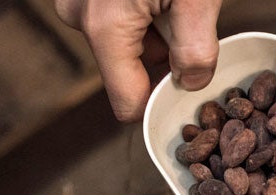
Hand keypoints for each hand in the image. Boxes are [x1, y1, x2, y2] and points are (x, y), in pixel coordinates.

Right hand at [56, 0, 221, 120]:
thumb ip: (195, 49)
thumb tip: (191, 84)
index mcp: (104, 26)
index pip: (127, 102)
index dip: (163, 104)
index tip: (193, 93)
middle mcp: (80, 15)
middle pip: (130, 68)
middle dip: (167, 56)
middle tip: (193, 21)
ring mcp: (79, 0)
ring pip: (126, 40)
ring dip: (158, 31)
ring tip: (180, 2)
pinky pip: (118, 15)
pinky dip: (145, 11)